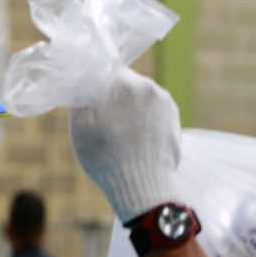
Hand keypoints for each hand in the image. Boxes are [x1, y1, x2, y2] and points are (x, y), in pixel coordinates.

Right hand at [69, 68, 180, 222]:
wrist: (142, 185)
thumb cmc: (106, 156)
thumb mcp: (80, 125)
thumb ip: (82, 97)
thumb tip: (84, 84)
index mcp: (123, 82)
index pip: (106, 71)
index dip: (97, 85)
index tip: (93, 101)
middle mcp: (148, 86)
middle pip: (127, 85)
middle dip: (117, 99)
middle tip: (107, 122)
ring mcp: (165, 103)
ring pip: (143, 99)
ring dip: (134, 110)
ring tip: (124, 136)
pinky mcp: (175, 120)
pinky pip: (156, 113)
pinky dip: (147, 122)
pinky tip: (139, 141)